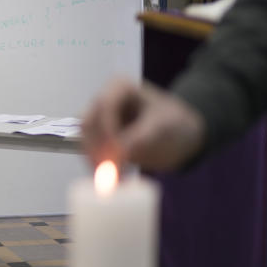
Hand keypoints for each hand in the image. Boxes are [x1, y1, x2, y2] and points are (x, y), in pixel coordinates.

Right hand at [81, 77, 206, 171]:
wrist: (182, 136)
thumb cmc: (175, 123)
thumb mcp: (161, 127)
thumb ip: (138, 139)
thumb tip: (115, 156)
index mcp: (118, 87)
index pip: (103, 107)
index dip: (107, 131)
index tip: (118, 155)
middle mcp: (102, 100)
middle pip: (88, 124)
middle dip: (97, 149)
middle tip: (110, 174)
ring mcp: (97, 120)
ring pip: (84, 140)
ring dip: (95, 160)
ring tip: (115, 179)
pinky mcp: (97, 139)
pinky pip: (89, 151)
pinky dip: (98, 165)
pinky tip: (113, 178)